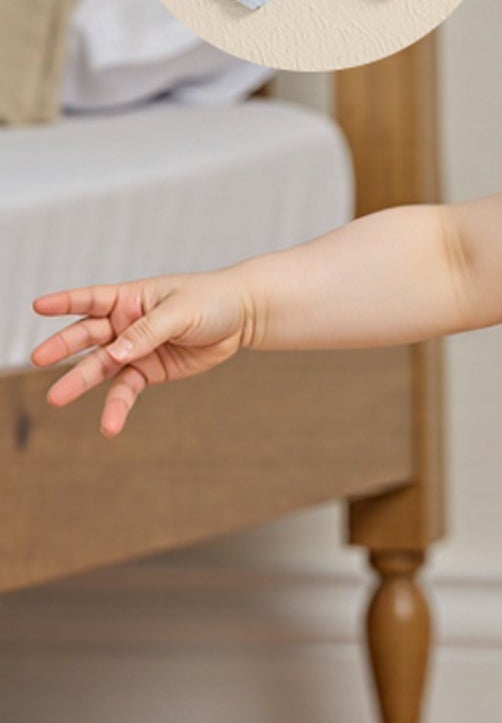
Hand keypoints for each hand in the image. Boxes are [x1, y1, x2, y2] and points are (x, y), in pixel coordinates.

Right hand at [30, 271, 254, 437]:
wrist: (242, 318)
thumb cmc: (211, 301)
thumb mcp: (180, 311)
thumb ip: (147, 332)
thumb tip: (116, 353)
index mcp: (130, 297)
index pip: (90, 298)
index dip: (65, 302)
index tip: (38, 306)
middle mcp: (125, 323)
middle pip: (87, 335)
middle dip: (62, 346)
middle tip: (38, 359)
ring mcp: (135, 349)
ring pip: (101, 367)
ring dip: (80, 382)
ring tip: (57, 398)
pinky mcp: (149, 371)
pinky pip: (127, 390)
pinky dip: (117, 407)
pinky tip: (108, 424)